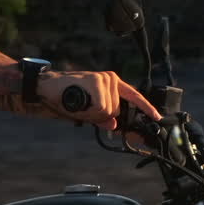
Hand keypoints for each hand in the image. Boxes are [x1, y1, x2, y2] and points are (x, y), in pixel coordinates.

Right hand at [38, 70, 161, 130]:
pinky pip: (102, 108)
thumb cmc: (65, 100)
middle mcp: (110, 80)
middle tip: (83, 109)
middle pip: (117, 110)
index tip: (157, 118)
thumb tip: (115, 125)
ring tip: (79, 104)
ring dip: (93, 114)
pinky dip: (90, 111)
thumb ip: (104, 119)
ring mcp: (105, 79)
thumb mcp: (88, 112)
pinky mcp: (98, 81)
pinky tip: (79, 102)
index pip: (133, 97)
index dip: (146, 108)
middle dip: (101, 117)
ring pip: (109, 110)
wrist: (46, 90)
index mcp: (111, 84)